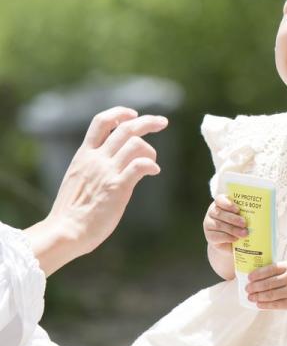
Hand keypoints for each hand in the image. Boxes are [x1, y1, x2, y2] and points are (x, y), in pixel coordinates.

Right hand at [26, 106, 167, 274]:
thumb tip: (113, 162)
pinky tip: (154, 172)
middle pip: (125, 128)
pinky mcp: (117, 187)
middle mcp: (96, 159)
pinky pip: (139, 166)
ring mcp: (107, 172)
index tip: (134, 114)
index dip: (119, 113)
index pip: (101, 122)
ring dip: (150, 150)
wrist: (65, 231)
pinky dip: (151, 165)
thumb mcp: (78, 178)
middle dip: (147, 121)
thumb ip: (94, 166)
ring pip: (135, 144)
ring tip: (152, 163)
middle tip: (163, 122)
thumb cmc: (72, 211)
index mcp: (84, 155)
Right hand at [203, 194, 247, 254]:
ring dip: (232, 229)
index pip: (220, 199)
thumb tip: (260, 214)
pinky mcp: (209, 236)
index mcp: (221, 204)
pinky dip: (227, 237)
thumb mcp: (241, 217)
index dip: (227, 203)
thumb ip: (245, 213)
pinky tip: (235, 239)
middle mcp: (213, 212)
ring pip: (218, 225)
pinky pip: (216, 236)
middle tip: (244, 223)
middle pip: (219, 213)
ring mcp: (209, 224)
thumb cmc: (238, 226)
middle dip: (233, 218)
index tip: (237, 209)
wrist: (230, 243)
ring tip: (244, 233)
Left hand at [246, 261, 286, 311]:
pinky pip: (277, 304)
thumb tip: (266, 272)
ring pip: (270, 295)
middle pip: (267, 283)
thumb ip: (285, 268)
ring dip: (257, 296)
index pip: (269, 269)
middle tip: (247, 288)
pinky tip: (259, 304)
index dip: (257, 274)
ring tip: (250, 297)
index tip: (249, 277)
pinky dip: (266, 305)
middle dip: (254, 286)